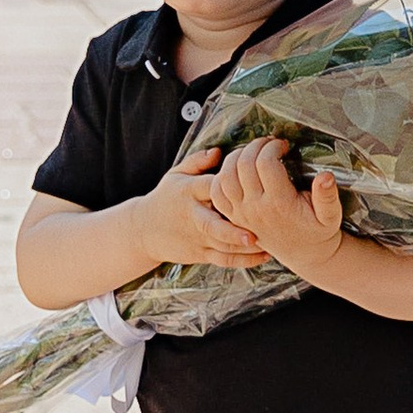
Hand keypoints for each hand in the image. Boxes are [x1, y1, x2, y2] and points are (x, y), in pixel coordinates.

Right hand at [132, 146, 265, 271]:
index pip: (209, 188)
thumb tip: (219, 152)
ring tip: (268, 245)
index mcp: (189, 192)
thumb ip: (198, 161)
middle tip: (253, 236)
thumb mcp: (176, 174)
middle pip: (211, 226)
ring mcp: (197, 237)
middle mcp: (193, 216)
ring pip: (221, 246)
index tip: (249, 184)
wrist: (143, 230)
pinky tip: (262, 257)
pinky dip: (243, 261)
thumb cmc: (166, 198)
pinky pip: (223, 260)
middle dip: (231, 232)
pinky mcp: (200, 254)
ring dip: (244, 249)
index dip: (227, 187)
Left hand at [213, 135, 346, 279]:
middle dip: (256, 146)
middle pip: (244, 164)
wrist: (303, 253)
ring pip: (226, 176)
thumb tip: (326, 176)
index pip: (266, 163)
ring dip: (237, 157)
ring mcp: (241, 213)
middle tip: (269, 143)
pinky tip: (238, 168)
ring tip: (253, 152)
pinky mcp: (233, 217)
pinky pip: (217, 192)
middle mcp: (256, 208)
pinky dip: (222, 175)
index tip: (283, 145)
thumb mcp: (331, 216)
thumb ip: (328, 196)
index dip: (273, 147)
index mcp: (279, 204)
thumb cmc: (317, 231)